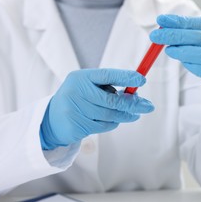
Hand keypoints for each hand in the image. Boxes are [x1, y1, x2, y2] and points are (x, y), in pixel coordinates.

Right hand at [40, 69, 154, 149]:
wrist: (52, 119)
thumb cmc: (78, 98)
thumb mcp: (88, 86)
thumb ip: (108, 87)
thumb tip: (135, 94)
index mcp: (81, 77)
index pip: (107, 75)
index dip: (126, 77)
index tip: (142, 79)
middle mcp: (76, 92)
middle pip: (112, 100)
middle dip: (133, 103)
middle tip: (148, 106)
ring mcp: (75, 110)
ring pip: (110, 115)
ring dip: (126, 115)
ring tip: (135, 114)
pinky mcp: (77, 126)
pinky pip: (104, 125)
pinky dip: (114, 123)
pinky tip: (116, 120)